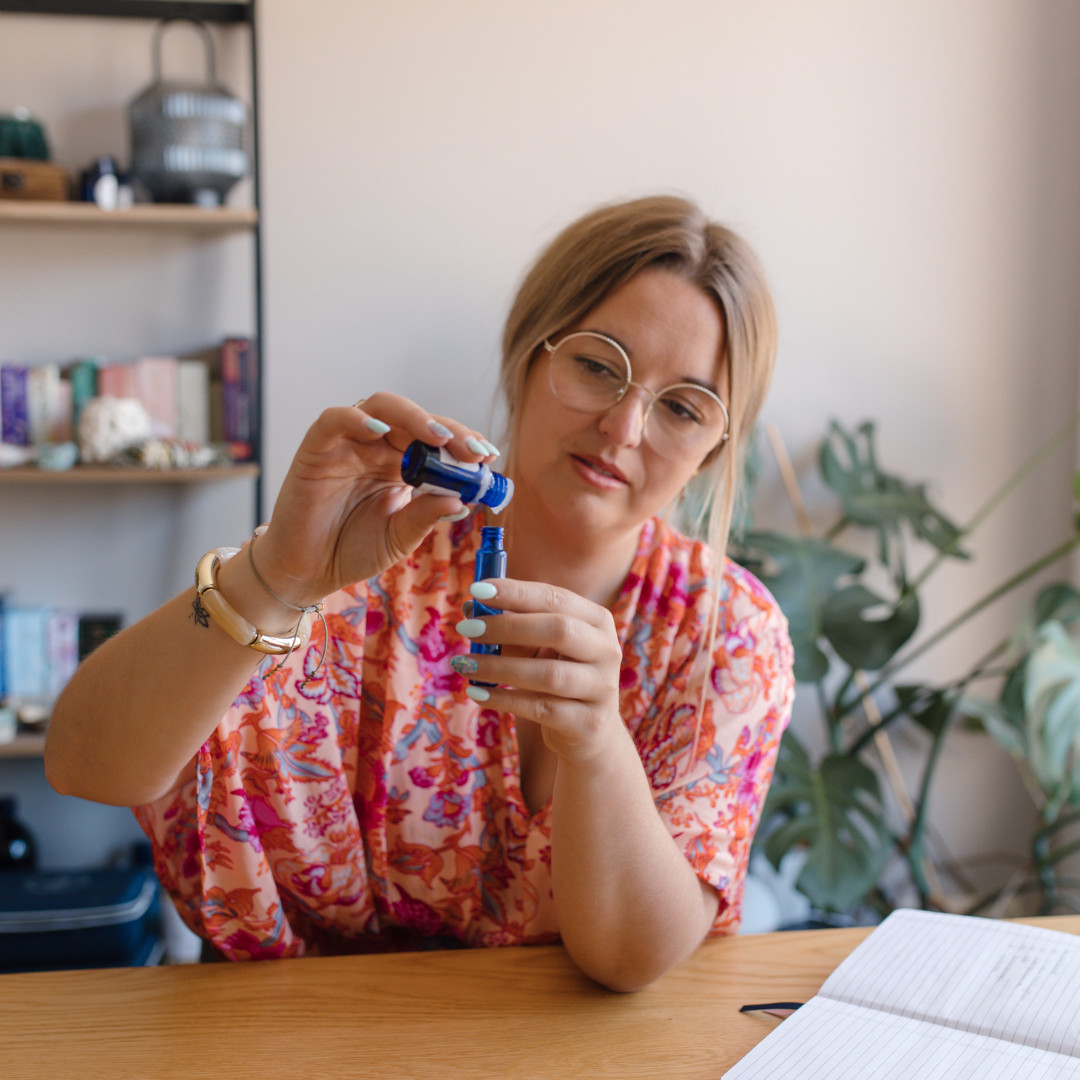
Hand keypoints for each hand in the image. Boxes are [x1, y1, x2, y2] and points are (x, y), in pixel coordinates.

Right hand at [251, 393, 498, 604]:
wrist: (308, 571)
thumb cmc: (352, 550)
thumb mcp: (399, 537)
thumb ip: (426, 516)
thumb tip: (462, 500)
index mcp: (402, 465)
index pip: (437, 442)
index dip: (463, 444)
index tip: (489, 457)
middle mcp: (377, 447)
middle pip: (416, 421)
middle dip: (448, 431)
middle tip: (472, 450)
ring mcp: (348, 443)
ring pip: (382, 407)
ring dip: (413, 417)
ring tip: (438, 438)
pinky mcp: (317, 447)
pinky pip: (335, 419)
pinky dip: (357, 417)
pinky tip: (380, 429)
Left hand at [453, 579, 624, 765]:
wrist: (589, 732)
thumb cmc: (558, 675)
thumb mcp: (537, 646)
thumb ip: (509, 624)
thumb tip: (469, 609)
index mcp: (597, 620)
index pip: (556, 598)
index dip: (516, 592)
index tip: (477, 589)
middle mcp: (606, 650)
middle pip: (559, 629)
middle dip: (507, 626)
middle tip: (466, 628)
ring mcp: (601, 688)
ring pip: (548, 674)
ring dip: (499, 667)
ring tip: (464, 664)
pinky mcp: (588, 722)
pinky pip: (540, 708)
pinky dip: (504, 699)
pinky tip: (477, 693)